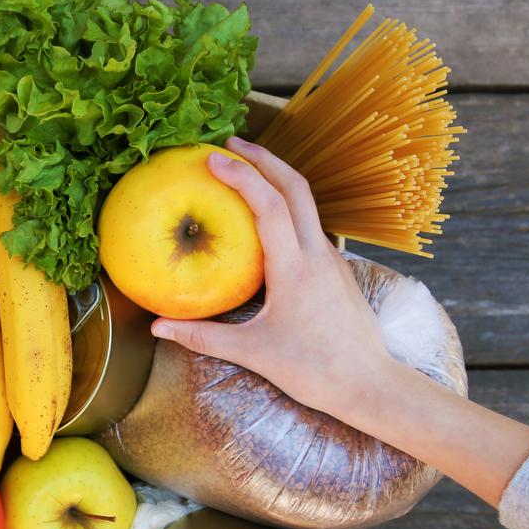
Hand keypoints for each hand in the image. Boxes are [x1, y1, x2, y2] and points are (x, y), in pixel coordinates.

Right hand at [150, 137, 394, 417]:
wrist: (370, 385)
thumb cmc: (314, 370)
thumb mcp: (253, 353)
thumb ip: (203, 336)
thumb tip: (158, 327)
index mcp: (296, 268)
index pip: (270, 205)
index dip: (241, 176)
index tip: (212, 157)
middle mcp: (317, 254)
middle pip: (295, 186)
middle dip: (263, 159)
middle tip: (229, 144)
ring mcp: (331, 259)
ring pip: (306, 202)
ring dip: (276, 178)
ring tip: (244, 171)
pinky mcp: (335, 270)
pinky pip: (308, 225)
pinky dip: (285, 207)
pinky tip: (265, 218)